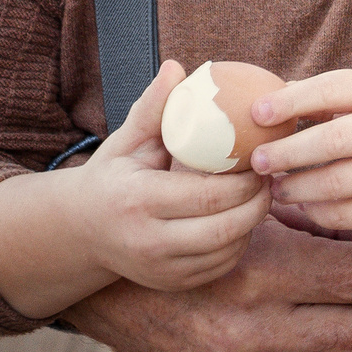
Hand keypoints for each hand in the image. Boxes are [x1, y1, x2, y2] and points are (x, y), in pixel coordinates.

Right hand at [75, 58, 271, 288]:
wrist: (81, 231)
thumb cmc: (112, 177)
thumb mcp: (126, 141)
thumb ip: (153, 108)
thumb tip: (177, 67)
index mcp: (138, 201)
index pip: (208, 196)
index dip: (245, 179)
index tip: (261, 158)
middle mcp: (148, 242)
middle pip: (225, 228)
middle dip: (258, 202)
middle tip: (270, 176)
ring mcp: (161, 269)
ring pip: (228, 250)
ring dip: (253, 222)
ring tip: (261, 193)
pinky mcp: (172, 283)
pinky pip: (221, 266)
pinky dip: (239, 242)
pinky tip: (242, 218)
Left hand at [250, 70, 351, 230]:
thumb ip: (323, 96)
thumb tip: (263, 105)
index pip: (332, 90)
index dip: (290, 102)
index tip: (256, 114)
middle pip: (332, 142)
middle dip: (287, 153)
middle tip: (258, 161)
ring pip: (337, 184)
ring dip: (297, 188)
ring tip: (277, 188)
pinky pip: (350, 215)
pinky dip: (319, 212)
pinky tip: (307, 205)